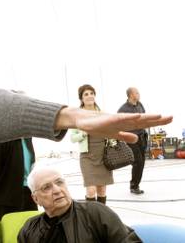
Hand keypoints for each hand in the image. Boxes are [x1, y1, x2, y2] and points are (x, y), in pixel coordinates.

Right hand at [56, 107, 171, 142]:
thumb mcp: (113, 134)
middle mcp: (123, 120)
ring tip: (159, 116)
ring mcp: (116, 119)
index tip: (169, 119)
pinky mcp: (107, 119)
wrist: (82, 121)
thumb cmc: (97, 126)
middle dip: (156, 119)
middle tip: (171, 117)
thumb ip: (125, 136)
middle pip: (142, 120)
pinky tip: (137, 116)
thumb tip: (137, 139)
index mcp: (125, 125)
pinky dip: (129, 117)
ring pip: (133, 118)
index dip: (156, 122)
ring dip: (146, 117)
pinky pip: (120, 119)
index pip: (143, 123)